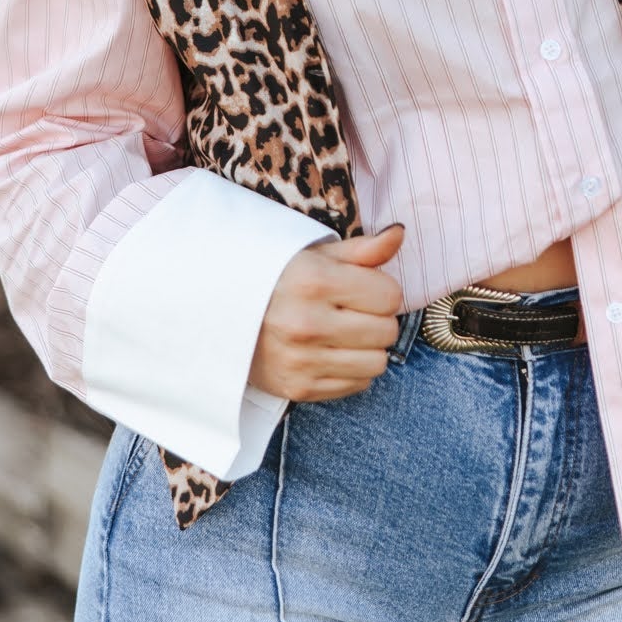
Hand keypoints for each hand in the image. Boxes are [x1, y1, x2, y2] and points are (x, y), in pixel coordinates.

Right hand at [249, 222, 404, 400]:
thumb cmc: (276, 280)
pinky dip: (353, 370)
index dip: (383, 289)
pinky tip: (332, 352)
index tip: (365, 288)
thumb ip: (362, 249)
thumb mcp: (314, 254)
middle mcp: (307, 323)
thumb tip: (400, 233)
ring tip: (346, 333)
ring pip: (377, 363)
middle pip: (387, 331)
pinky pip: (357, 385)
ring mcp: (302, 360)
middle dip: (378, 318)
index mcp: (314, 281)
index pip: (390, 295)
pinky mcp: (298, 388)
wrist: (221, 316)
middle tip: (355, 311)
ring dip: (369, 348)